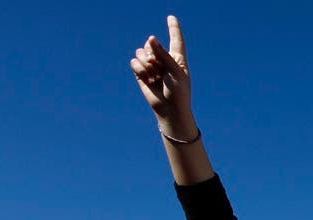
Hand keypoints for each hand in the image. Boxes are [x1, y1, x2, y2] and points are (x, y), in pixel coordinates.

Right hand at [130, 16, 194, 134]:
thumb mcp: (175, 71)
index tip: (171, 17)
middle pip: (151, 44)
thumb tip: (151, 38)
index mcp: (177, 58)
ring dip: (146, 63)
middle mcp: (163, 59)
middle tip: (159, 68)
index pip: (176, 39)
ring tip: (154, 75)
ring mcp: (152, 66)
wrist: (170, 110)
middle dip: (152, 54)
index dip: (173, 28)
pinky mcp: (141, 73)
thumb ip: (163, 54)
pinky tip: (148, 79)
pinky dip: (140, 69)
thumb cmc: (178, 92)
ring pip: (141, 52)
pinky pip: (134, 62)